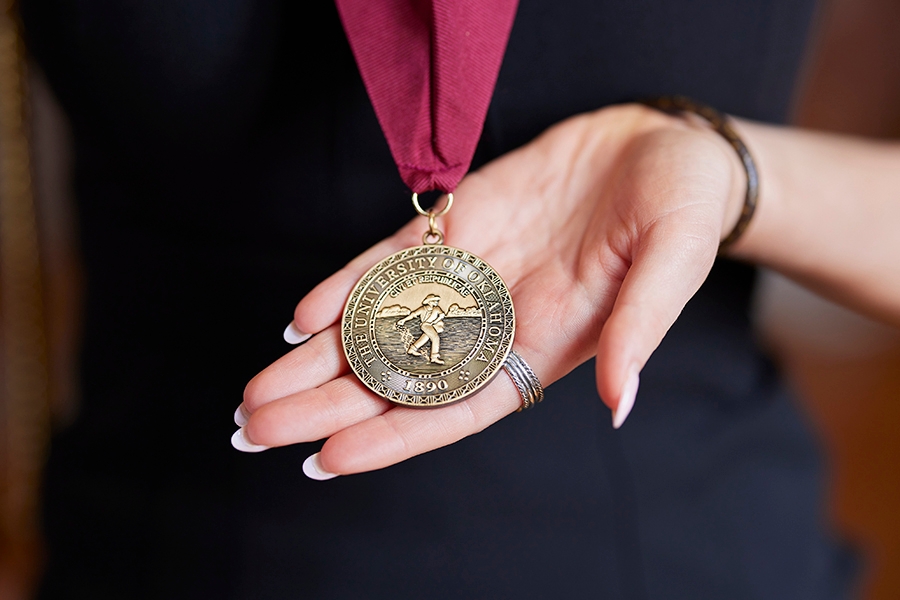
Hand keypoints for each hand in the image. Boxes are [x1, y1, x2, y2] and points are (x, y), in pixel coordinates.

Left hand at [235, 103, 746, 476]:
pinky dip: (344, 287)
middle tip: (253, 431)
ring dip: (316, 357)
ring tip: (255, 391)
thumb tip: (619, 403)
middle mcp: (494, 321)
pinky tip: (301, 316)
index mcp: (542, 347)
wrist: (663, 144)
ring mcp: (468, 273)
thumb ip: (636, 331)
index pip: (456, 408)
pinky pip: (390, 262)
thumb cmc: (680, 210)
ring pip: (379, 325)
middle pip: (397, 378)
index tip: (328, 460)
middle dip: (326, 406)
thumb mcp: (670, 264)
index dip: (394, 437)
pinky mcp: (456, 224)